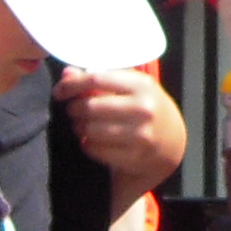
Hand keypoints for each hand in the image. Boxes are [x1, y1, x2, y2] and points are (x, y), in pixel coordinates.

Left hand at [54, 66, 178, 182]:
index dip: (72, 84)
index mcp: (142, 85)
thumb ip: (99, 77)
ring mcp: (140, 135)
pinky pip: (96, 149)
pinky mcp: (134, 156)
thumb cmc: (144, 106)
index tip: (59, 91)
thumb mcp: (130, 86)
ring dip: (79, 127)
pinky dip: (87, 144)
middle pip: (91, 106)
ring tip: (81, 125)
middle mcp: (144, 109)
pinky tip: (90, 140)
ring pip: (91, 130)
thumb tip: (67, 73)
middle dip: (74, 109)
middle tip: (72, 110)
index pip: (97, 78)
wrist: (171, 141)